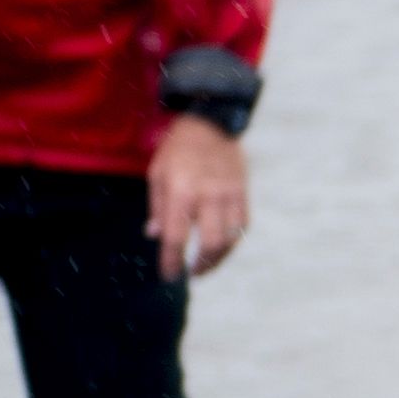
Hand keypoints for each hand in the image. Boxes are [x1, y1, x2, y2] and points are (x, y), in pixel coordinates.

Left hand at [146, 114, 248, 280]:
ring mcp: (229, 195)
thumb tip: (156, 235)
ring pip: (230, 238)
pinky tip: (223, 245)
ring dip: (219, 257)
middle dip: (202, 264)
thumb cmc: (178, 149)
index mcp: (181, 191)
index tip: (169, 276)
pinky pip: (242, 225)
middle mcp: (207, 196)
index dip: (172, 261)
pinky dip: (233, 240)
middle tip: (193, 273)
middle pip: (210, 243)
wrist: (212, 121)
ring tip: (208, 264)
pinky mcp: (243, 192)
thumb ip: (158, 207)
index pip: (176, 237)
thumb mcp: (157, 173)